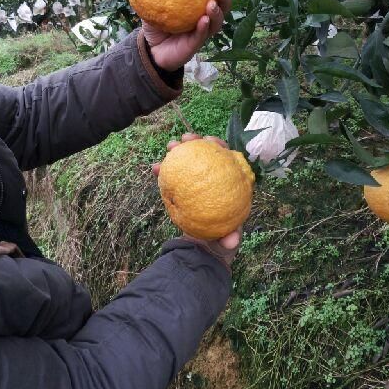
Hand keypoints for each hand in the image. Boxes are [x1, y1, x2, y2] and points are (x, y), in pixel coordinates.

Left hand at [142, 0, 231, 71]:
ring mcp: (202, 31)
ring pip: (217, 22)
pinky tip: (203, 20)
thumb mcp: (148, 4)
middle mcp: (205, 16)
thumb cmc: (155, 23)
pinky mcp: (196, 45)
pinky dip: (204, 28)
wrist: (151, 49)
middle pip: (223, 4)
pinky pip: (203, 35)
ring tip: (212, 3)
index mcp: (197, 2)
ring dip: (218, 11)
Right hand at [153, 133, 241, 267]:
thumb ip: (230, 241)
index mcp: (230, 185)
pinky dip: (163, 171)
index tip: (211, 140)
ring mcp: (196, 182)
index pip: (228, 160)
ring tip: (170, 146)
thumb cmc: (220, 242)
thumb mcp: (226, 243)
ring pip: (187, 161)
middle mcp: (213, 180)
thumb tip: (233, 240)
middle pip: (206, 155)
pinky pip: (172, 176)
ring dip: (178, 150)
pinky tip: (155, 168)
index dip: (221, 147)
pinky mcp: (182, 189)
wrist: (201, 249)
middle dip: (196, 142)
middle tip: (185, 138)